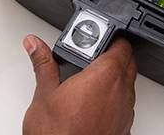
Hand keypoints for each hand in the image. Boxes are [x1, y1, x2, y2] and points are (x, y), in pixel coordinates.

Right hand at [22, 35, 136, 134]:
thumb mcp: (45, 93)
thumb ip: (43, 63)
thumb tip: (34, 44)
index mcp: (105, 75)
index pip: (122, 44)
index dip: (113, 37)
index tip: (100, 38)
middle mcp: (121, 90)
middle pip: (128, 60)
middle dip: (115, 54)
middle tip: (94, 56)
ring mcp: (125, 110)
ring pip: (128, 82)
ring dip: (116, 76)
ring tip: (93, 78)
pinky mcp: (125, 126)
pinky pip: (126, 103)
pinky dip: (116, 97)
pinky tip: (97, 102)